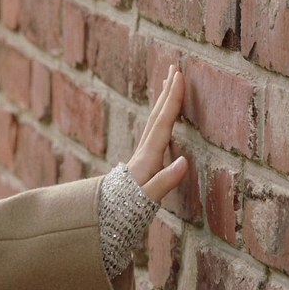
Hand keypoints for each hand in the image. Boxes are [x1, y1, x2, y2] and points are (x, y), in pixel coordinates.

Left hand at [127, 65, 188, 201]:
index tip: (179, 75)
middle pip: (156, 116)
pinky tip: (163, 121)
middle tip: (174, 68)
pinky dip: (160, 119)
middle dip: (167, 92)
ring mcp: (141, 157)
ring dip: (162, 102)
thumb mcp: (148, 199)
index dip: (172, 99)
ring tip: (168, 85)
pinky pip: (154, 133)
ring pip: (153, 122)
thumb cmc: (128, 212)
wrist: (104, 222)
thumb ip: (165, 181)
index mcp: (148, 158)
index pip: (163, 123)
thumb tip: (185, 161)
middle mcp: (144, 153)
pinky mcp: (141, 164)